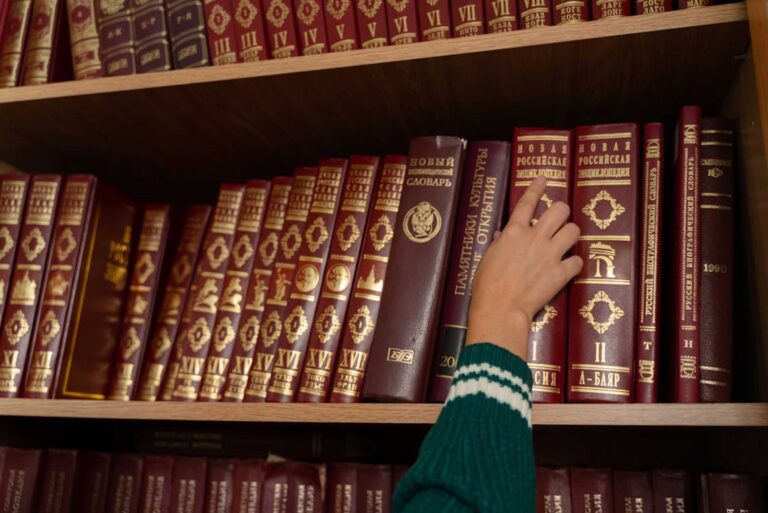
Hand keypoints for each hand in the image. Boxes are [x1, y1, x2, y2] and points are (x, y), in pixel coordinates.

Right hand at [466, 176, 582, 358]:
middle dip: (562, 212)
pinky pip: (577, 261)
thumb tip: (501, 235)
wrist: (500, 307)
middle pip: (560, 210)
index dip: (537, 188)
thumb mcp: (487, 258)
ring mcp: (550, 254)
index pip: (528, 202)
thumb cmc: (486, 284)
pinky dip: (574, 264)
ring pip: (574, 230)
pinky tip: (568, 268)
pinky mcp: (561, 273)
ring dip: (571, 234)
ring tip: (566, 241)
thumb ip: (498, 244)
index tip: (544, 178)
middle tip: (559, 220)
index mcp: (514, 232)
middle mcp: (535, 237)